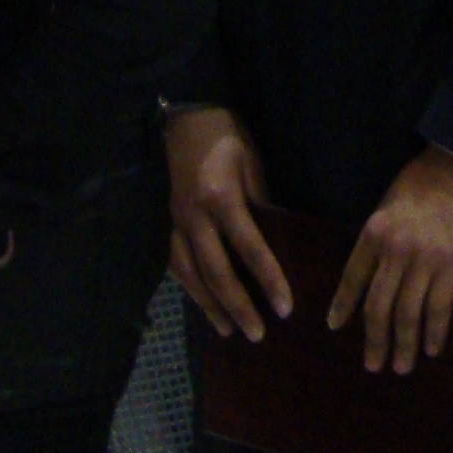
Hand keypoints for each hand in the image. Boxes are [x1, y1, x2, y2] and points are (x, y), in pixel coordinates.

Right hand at [165, 105, 293, 341]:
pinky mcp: (166, 224)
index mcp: (222, 199)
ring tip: (228, 332)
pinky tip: (202, 304)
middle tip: (257, 335)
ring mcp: (176, 223)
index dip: (270, 282)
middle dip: (238, 307)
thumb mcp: (254, 166)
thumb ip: (261, 206)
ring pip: (190, 275)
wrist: (186, 117)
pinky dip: (189, 288)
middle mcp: (195, 218)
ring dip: (210, 306)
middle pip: (217, 273)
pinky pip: (176, 264)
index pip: (250, 250)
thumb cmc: (228, 138)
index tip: (285, 309)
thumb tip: (276, 244)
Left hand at [331, 145, 452, 376]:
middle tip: (372, 365)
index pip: (353, 278)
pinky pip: (439, 309)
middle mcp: (395, 251)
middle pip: (378, 306)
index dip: (343, 305)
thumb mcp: (390, 202)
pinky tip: (430, 350)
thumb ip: (381, 236)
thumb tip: (374, 269)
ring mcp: (426, 261)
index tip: (334, 326)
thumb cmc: (428, 178)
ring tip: (401, 368)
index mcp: (375, 232)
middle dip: (374, 340)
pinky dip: (433, 333)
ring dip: (403, 346)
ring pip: (407, 315)